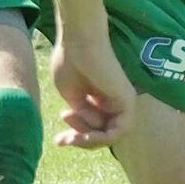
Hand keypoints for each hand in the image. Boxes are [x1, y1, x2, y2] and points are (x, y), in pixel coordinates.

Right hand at [50, 28, 136, 148]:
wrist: (78, 42)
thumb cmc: (70, 61)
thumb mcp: (70, 95)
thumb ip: (81, 114)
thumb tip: (89, 128)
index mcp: (99, 99)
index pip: (93, 127)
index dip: (75, 137)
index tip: (57, 140)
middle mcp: (112, 101)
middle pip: (101, 134)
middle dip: (80, 141)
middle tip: (60, 141)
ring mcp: (122, 102)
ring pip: (109, 136)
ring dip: (88, 141)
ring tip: (71, 136)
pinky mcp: (127, 102)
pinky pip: (118, 131)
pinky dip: (100, 137)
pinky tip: (84, 134)